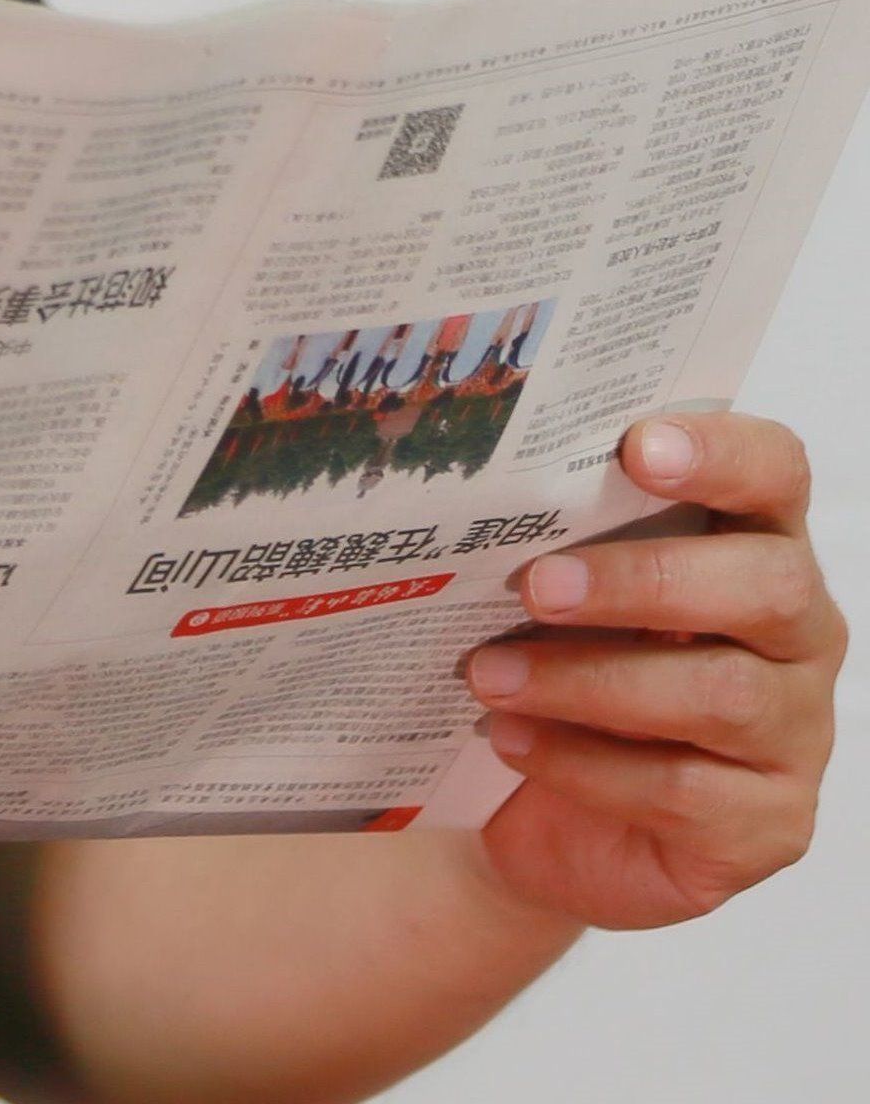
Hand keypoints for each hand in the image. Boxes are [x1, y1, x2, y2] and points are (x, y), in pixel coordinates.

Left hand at [464, 412, 843, 929]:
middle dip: (643, 581)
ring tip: (489, 674)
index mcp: (753, 543)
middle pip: (767, 587)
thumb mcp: (559, 586)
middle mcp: (796, 632)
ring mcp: (795, 730)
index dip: (723, 453)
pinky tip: (511, 739)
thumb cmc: (562, 662)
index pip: (775, 472)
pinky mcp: (767, 821)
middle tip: (535, 586)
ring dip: (590, 681)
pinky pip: (685, 789)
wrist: (555, 816)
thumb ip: (555, 529)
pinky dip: (583, 763)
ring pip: (722, 694)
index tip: (638, 447)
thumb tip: (473, 476)